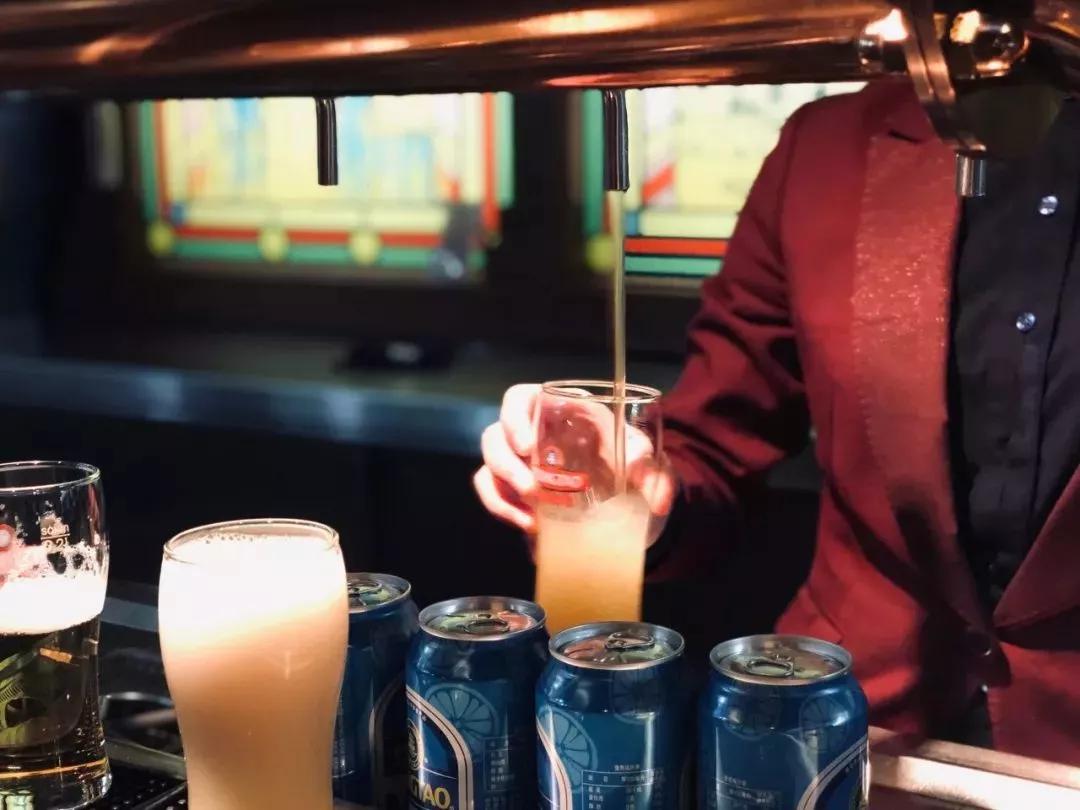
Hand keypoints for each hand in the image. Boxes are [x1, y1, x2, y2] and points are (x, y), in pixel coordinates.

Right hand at [473, 384, 675, 535]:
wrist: (627, 501)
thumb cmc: (630, 464)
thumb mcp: (646, 461)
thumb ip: (652, 470)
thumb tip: (651, 491)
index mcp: (557, 410)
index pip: (519, 399)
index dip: (514, 417)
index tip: (526, 445)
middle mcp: (530, 431)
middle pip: (495, 435)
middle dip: (508, 464)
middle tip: (534, 490)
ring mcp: (518, 461)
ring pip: (489, 466)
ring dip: (504, 490)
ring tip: (534, 514)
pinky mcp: (514, 490)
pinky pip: (491, 492)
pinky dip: (503, 508)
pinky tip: (528, 524)